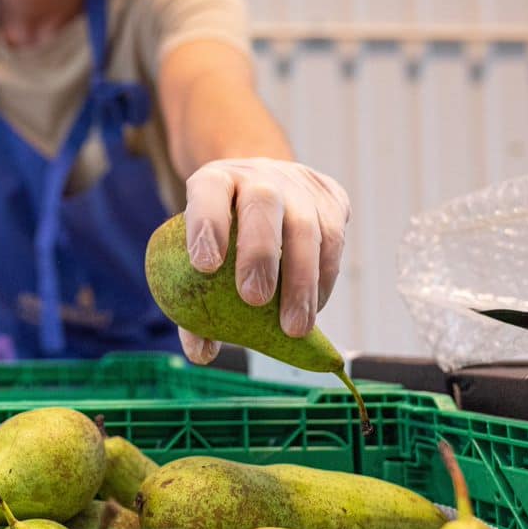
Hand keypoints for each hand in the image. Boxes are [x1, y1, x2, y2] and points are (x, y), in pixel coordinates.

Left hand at [176, 157, 351, 364]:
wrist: (263, 181)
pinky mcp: (331, 197)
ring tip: (294, 326)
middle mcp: (258, 175)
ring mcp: (298, 184)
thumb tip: (201, 353)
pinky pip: (334, 239)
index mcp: (214, 179)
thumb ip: (193, 300)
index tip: (204, 266)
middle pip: (263, 205)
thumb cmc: (224, 230)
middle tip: (254, 299)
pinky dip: (325, 278)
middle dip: (260, 253)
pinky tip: (313, 308)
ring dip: (303, 281)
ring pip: (308, 226)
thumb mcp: (200, 249)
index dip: (206, 224)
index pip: (207, 192)